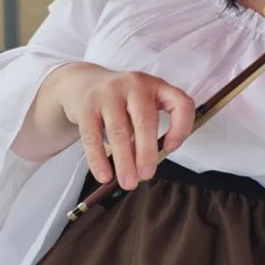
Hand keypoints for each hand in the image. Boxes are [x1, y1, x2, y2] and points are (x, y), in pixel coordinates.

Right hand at [54, 63, 195, 189]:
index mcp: (157, 86)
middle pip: (145, 120)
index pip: (181, 103)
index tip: (171, 148)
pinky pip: (92, 137)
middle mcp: (135, 85)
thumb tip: (148, 164)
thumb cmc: (122, 100)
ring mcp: (109, 94)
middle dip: (147, 153)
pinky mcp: (86, 107)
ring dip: (124, 161)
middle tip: (147, 175)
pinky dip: (98, 160)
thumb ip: (150, 127)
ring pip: (119, 131)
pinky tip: (104, 176)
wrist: (83, 82)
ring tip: (128, 182)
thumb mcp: (143, 103)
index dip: (181, 128)